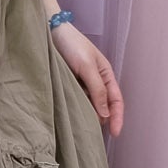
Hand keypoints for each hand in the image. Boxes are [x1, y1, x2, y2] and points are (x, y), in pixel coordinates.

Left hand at [51, 22, 123, 136]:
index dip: (117, 117)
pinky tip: (71, 118)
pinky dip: (76, 110)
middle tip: (94, 136)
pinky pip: (75, 101)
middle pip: (103, 106)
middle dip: (102, 121)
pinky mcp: (68, 85)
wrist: (50, 31)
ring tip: (83, 131)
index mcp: (106, 75)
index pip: (116, 101)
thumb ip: (97, 90)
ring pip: (89, 106)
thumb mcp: (87, 66)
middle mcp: (96, 81)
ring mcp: (81, 84)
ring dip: (88, 117)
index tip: (115, 133)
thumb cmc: (72, 44)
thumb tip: (105, 114)